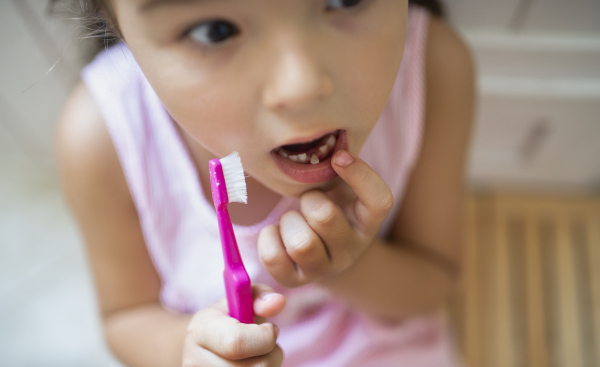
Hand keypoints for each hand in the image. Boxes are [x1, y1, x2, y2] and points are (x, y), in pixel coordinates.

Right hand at [182, 284, 285, 365]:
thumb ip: (260, 295)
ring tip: (258, 353)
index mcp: (201, 331)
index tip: (269, 328)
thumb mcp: (239, 299)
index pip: (236, 343)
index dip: (264, 337)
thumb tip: (278, 302)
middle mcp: (196, 361)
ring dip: (269, 364)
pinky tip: (253, 364)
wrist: (202, 346)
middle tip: (266, 342)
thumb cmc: (228, 319)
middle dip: (271, 353)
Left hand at [258, 150, 393, 287]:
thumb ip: (338, 171)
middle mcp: (350, 250)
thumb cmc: (330, 207)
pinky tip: (277, 233)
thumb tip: (331, 152)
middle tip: (309, 201)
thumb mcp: (342, 189)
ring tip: (294, 220)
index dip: (361, 175)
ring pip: (301, 243)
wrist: (321, 251)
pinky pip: (274, 258)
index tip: (339, 157)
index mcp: (367, 223)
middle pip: (324, 217)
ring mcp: (324, 269)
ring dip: (289, 222)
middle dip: (309, 200)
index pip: (380, 202)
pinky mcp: (296, 280)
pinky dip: (269, 238)